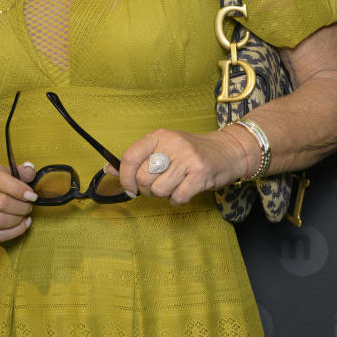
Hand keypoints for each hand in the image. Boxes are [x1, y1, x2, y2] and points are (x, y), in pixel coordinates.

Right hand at [0, 162, 36, 245]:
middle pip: (1, 203)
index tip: (31, 195)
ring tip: (24, 216)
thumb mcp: (6, 171)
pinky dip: (12, 233)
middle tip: (29, 206)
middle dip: (21, 207)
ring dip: (17, 221)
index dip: (18, 188)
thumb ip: (21, 171)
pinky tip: (20, 225)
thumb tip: (31, 172)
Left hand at [110, 129, 248, 204]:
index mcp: (159, 136)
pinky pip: (177, 197)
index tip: (129, 188)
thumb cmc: (191, 152)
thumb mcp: (163, 148)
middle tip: (156, 187)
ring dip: (163, 195)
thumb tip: (109, 169)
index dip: (125, 177)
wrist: (227, 151)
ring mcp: (188, 159)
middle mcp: (173, 144)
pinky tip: (184, 191)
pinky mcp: (201, 174)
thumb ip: (138, 159)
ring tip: (173, 186)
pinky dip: (177, 200)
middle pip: (143, 178)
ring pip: (159, 190)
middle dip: (146, 190)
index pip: (130, 157)